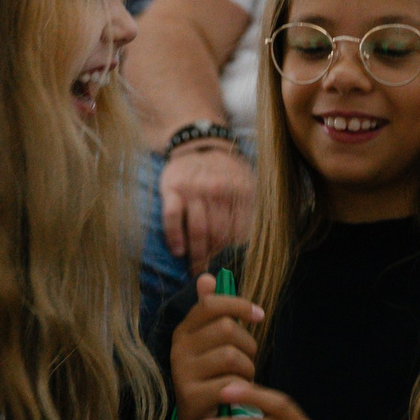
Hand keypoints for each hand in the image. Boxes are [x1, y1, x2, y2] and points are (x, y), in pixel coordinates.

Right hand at [160, 142, 253, 271]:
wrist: (198, 143)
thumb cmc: (224, 172)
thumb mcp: (245, 184)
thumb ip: (248, 211)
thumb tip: (248, 248)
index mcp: (241, 192)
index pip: (239, 232)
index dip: (233, 254)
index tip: (230, 269)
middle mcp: (218, 190)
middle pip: (218, 235)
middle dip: (215, 259)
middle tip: (211, 276)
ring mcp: (193, 189)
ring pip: (197, 230)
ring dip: (196, 255)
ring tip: (195, 271)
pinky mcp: (172, 189)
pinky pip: (172, 218)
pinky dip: (174, 237)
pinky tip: (178, 251)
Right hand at [168, 274, 264, 419]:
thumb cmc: (213, 379)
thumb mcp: (213, 344)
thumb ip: (213, 312)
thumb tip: (208, 276)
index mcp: (185, 331)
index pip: (211, 304)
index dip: (239, 305)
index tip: (259, 315)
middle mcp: (178, 349)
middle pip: (227, 329)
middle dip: (248, 345)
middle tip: (247, 361)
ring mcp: (182, 373)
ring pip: (232, 356)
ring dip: (247, 369)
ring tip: (242, 380)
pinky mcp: (191, 396)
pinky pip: (229, 382)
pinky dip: (242, 389)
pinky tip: (238, 396)